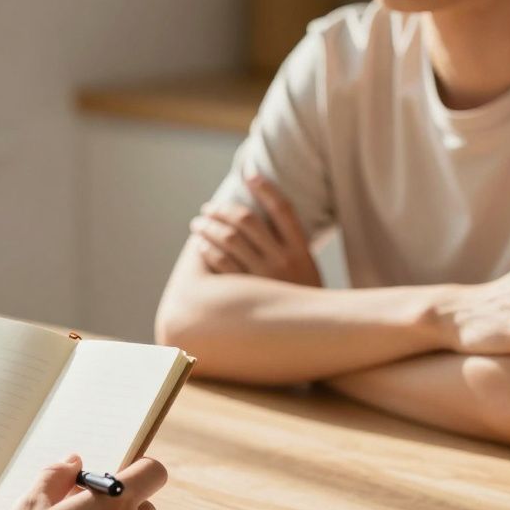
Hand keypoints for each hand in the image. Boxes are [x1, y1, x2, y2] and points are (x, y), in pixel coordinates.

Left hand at [190, 174, 320, 286]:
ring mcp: (265, 276)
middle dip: (222, 210)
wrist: (311, 335)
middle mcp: (283, 259)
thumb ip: (289, 245)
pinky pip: (222, 264)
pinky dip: (208, 251)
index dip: (266, 188)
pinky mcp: (247, 293)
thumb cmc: (303, 299)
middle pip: (247, 221)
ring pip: (230, 240)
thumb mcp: (306, 270)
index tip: (249, 173)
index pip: (283, 209)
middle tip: (207, 208)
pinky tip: (200, 246)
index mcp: (301, 250)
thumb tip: (264, 219)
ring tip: (198, 224)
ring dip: (209, 227)